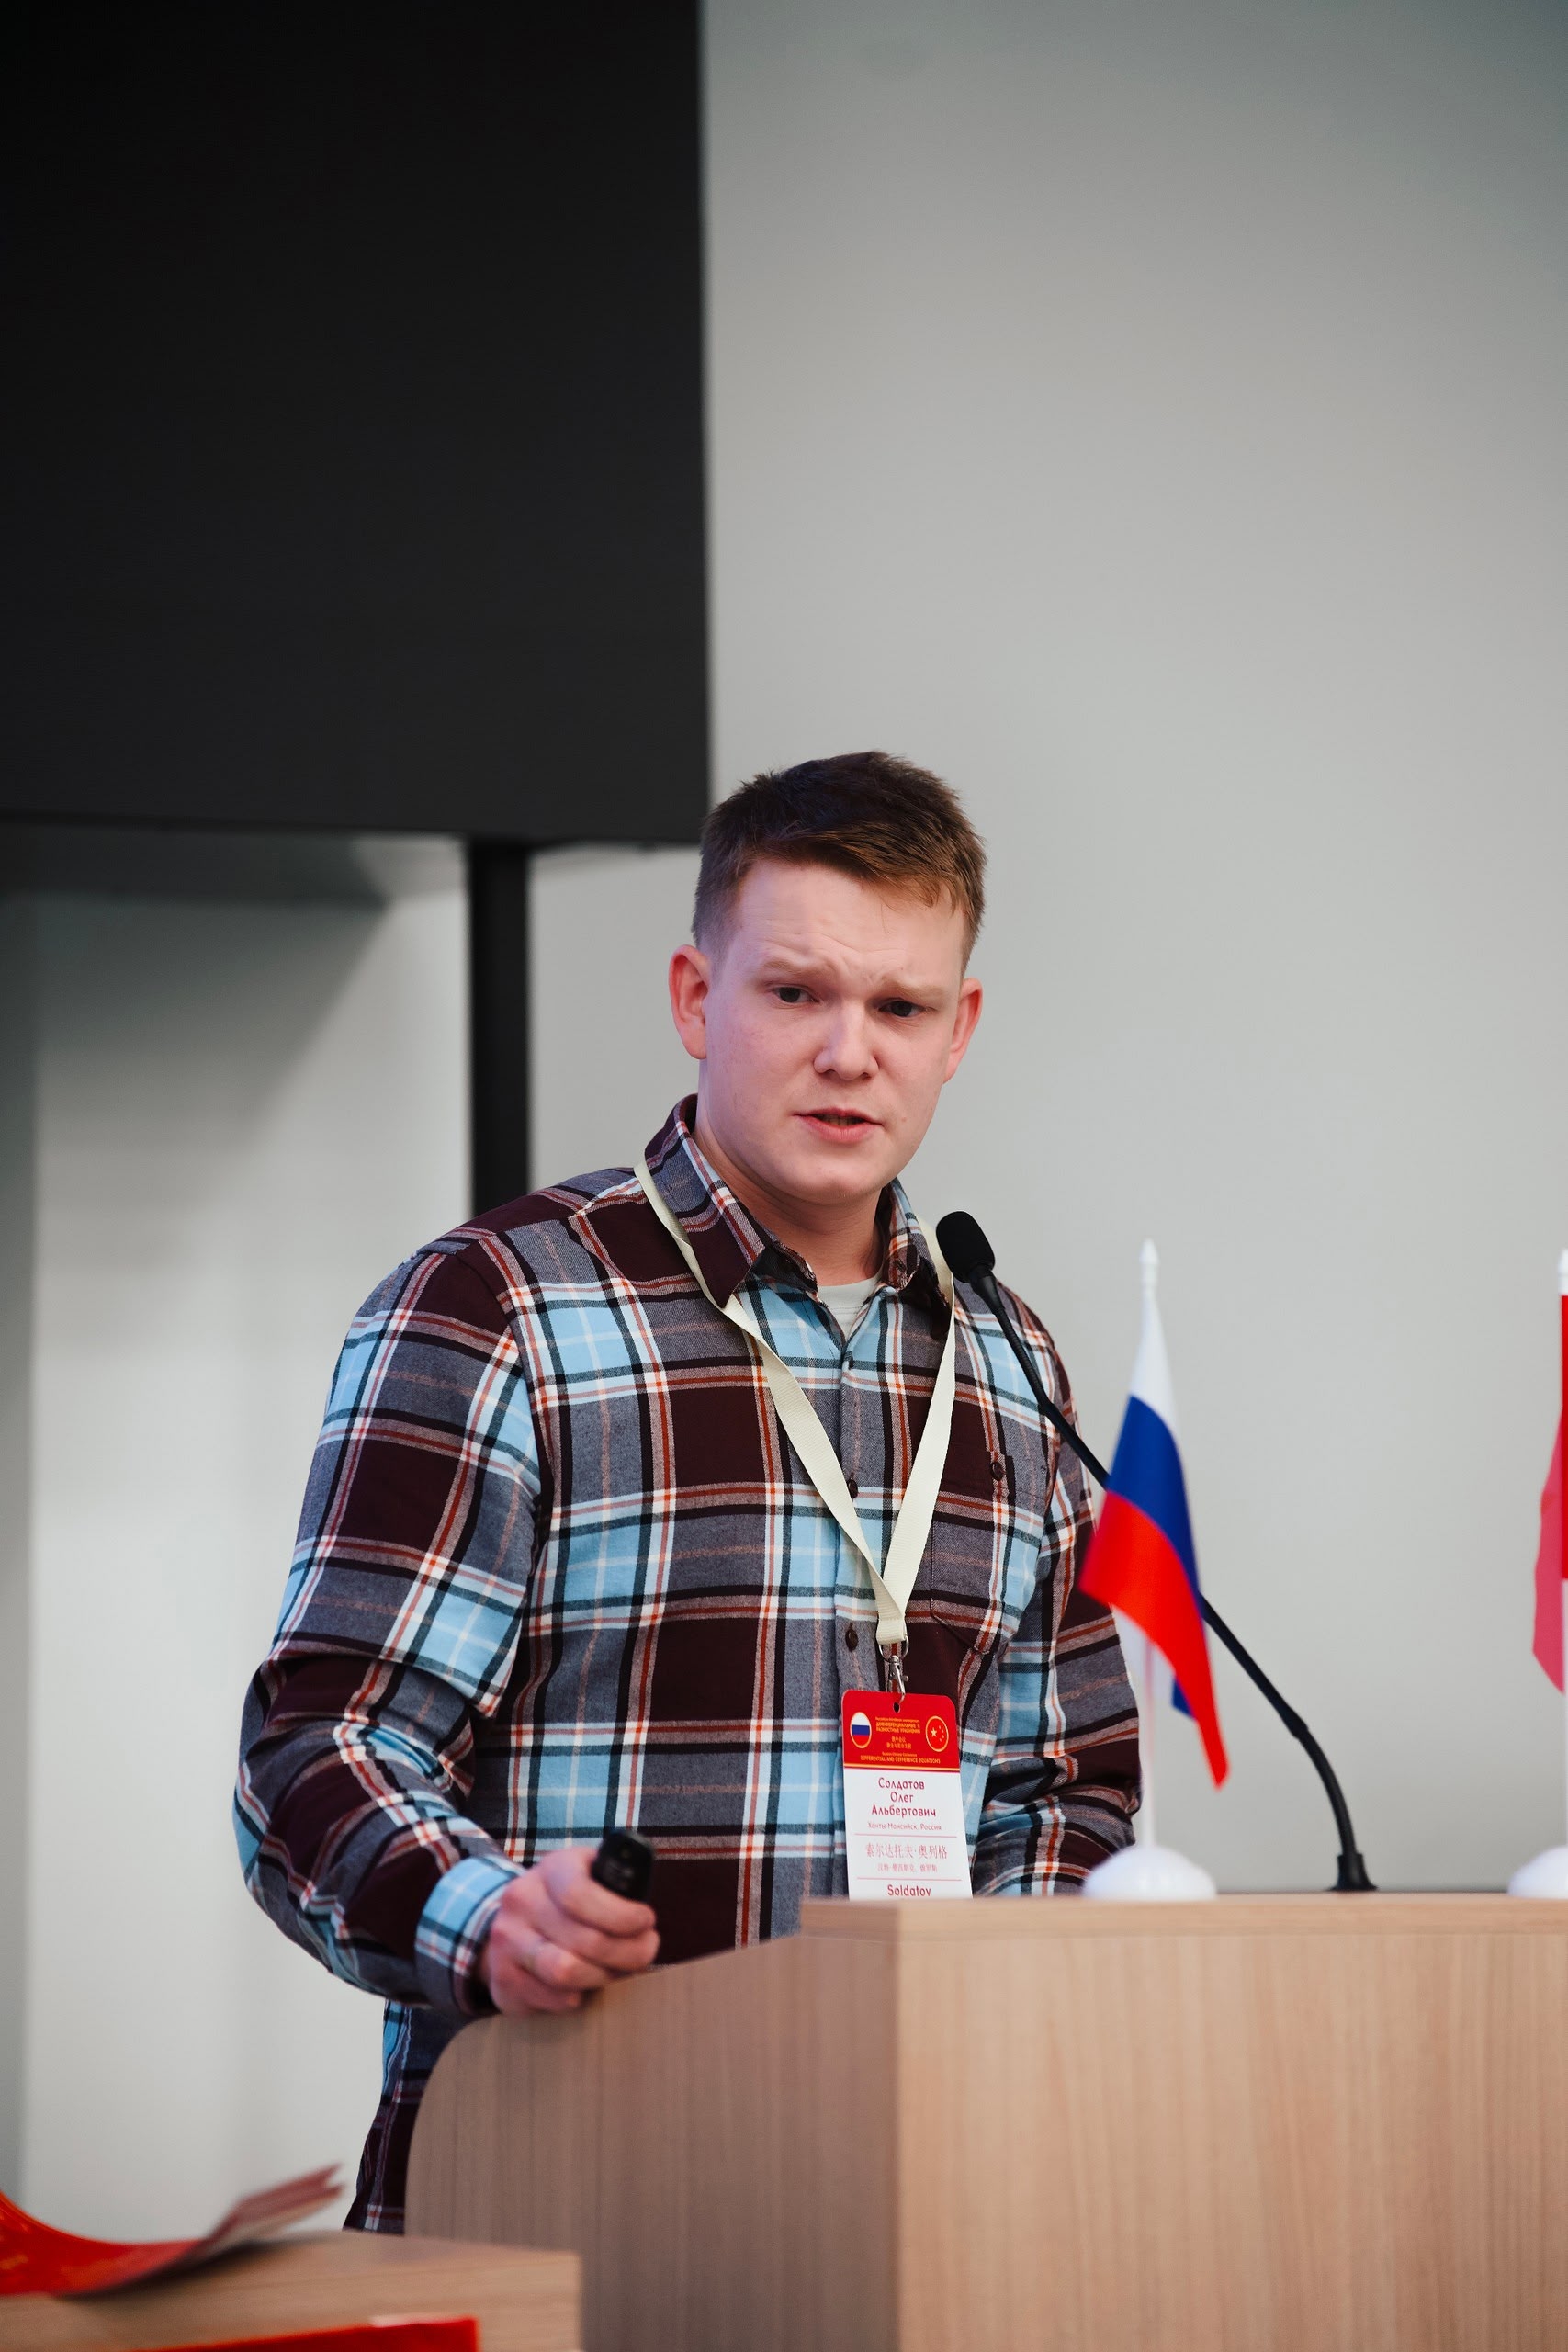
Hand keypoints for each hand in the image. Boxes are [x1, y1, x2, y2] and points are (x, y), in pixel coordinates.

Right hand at [481, 1846, 658, 2016]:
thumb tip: (644, 1922)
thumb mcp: (591, 1875)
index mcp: (550, 1870)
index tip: (647, 1921)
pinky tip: (586, 1985)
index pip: (580, 1894)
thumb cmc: (570, 1901)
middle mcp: (521, 1902)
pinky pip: (553, 1999)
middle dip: (627, 1952)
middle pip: (584, 1940)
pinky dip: (579, 1997)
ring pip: (565, 1973)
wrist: (516, 1921)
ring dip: (602, 1977)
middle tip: (645, 1952)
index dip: (621, 1914)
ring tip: (615, 1970)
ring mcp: (507, 1943)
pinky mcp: (503, 1980)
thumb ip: (616, 1886)